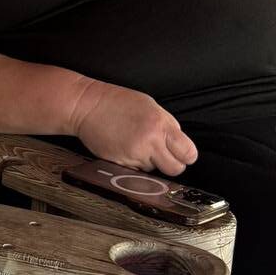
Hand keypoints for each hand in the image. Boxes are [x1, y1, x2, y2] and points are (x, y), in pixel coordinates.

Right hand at [71, 80, 196, 175]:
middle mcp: (149, 141)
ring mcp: (134, 154)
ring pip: (154, 171)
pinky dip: (134, 165)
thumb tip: (179, 144)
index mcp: (160, 125)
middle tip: (163, 155)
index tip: (182, 154)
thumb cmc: (116, 102)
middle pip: (175, 169)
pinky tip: (126, 149)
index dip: (186, 155)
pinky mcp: (120, 164)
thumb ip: (168, 125)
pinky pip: (136, 172)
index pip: (188, 153)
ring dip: (149, 162)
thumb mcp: (151, 106)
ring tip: (136, 144)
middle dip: (171, 164)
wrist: (87, 106)